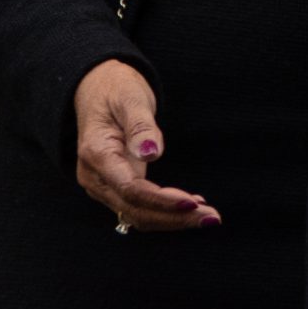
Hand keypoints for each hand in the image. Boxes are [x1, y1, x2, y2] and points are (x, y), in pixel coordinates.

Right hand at [73, 59, 216, 230]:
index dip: (162, 201)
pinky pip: (137, 207)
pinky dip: (163, 211)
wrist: (97, 88)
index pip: (131, 189)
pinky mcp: (114, 186)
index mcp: (97, 154)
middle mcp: (95, 177)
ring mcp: (102, 185)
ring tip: (207, 216)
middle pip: (135, 210)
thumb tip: (151, 153)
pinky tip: (191, 206)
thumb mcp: (130, 97)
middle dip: (174, 217)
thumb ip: (140, 125)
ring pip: (137, 214)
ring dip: (172, 219)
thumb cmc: (116, 89)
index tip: (193, 203)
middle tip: (212, 218)